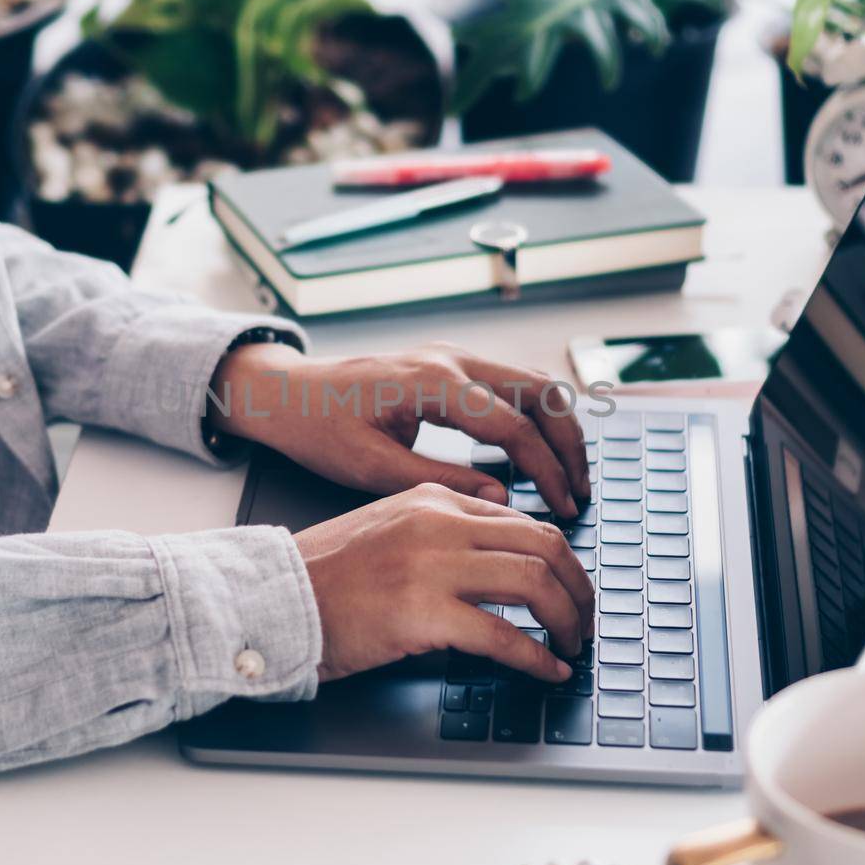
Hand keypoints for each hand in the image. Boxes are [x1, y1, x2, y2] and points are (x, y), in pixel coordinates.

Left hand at [209, 341, 590, 516]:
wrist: (285, 393)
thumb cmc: (317, 428)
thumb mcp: (370, 468)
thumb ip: (438, 481)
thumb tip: (501, 496)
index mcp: (431, 382)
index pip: (512, 424)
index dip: (545, 469)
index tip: (562, 507)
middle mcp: (450, 359)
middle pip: (541, 391)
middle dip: (569, 443)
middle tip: (579, 492)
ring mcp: (454, 356)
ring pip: (534, 382)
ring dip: (559, 427)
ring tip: (569, 477)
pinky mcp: (451, 366)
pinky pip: (512, 384)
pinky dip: (537, 416)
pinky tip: (539, 455)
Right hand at [295, 484, 594, 681]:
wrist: (272, 598)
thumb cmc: (325, 576)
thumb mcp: (389, 530)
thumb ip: (442, 533)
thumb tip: (501, 561)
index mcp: (432, 499)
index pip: (521, 520)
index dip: (559, 559)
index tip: (570, 589)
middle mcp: (438, 523)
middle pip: (544, 544)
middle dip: (578, 586)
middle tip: (586, 619)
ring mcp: (431, 566)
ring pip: (534, 582)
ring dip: (568, 620)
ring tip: (573, 646)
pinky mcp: (421, 613)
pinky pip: (503, 635)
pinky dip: (536, 657)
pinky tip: (548, 670)